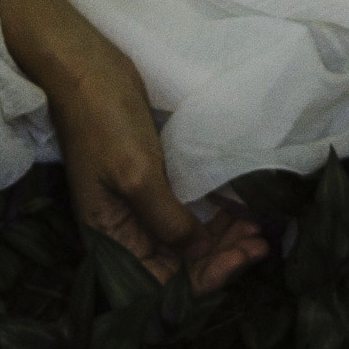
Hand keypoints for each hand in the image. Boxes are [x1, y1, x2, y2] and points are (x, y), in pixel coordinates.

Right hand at [24, 21, 268, 292]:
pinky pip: (184, 212)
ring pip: (184, 239)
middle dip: (219, 259)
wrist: (87, 68)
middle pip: (176, 263)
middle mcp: (123, 229)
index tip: (241, 259)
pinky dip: (212, 216)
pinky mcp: (150, 182)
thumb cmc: (105, 122)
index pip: (159, 281)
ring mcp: (137, 205)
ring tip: (258, 231)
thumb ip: (167, 220)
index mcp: (109, 236)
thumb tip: (198, 253)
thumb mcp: (136, 175)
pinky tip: (240, 211)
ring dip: (221, 239)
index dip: (202, 278)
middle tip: (260, 243)